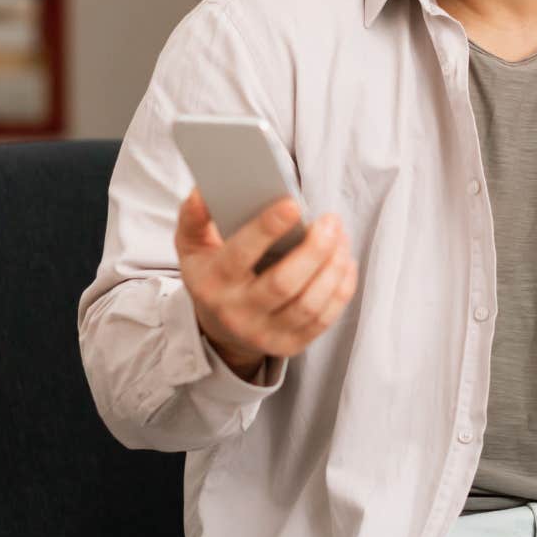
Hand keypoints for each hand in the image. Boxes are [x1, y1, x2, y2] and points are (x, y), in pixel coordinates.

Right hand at [175, 189, 358, 380]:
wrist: (219, 328)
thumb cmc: (213, 273)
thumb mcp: (192, 245)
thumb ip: (194, 216)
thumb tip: (202, 192)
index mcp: (212, 283)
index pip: (240, 255)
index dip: (267, 228)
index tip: (293, 204)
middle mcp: (237, 313)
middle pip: (284, 283)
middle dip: (315, 248)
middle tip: (331, 220)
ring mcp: (264, 334)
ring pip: (309, 303)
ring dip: (333, 267)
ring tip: (340, 237)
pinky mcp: (289, 345)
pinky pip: (323, 319)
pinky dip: (341, 288)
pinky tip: (345, 262)